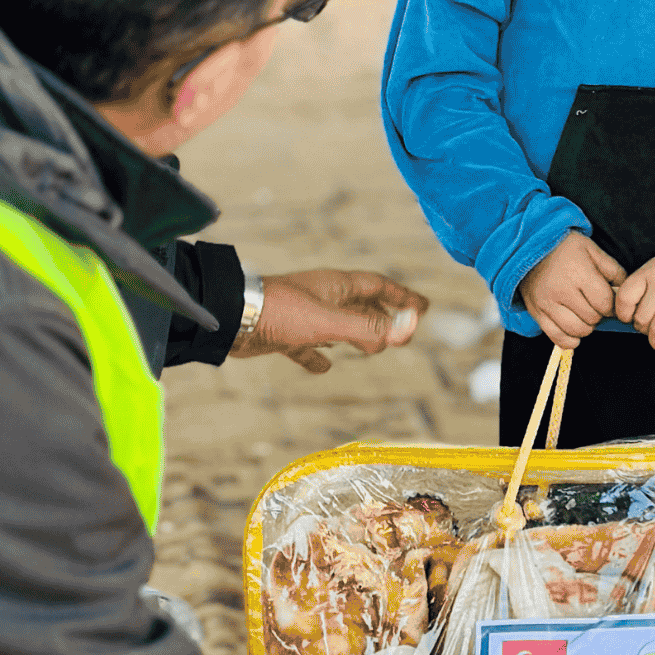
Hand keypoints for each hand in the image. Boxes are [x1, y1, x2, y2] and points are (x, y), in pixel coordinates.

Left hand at [229, 268, 428, 373]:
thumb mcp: (328, 322)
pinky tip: (324, 367)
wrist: (231, 317)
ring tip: (373, 347)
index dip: (402, 297)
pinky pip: (308, 345)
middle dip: (384, 314)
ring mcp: (303, 314)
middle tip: (403, 330)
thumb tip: (407, 330)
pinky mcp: (284, 333)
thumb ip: (367, 327)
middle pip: (361, 302)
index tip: (423, 308)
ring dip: (357, 333)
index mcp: (336, 286)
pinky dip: (319, 356)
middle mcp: (322, 296)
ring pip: (338, 322)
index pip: (378, 286)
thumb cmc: (279, 312)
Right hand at [518, 232, 625, 348]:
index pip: (605, 303)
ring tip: (584, 315)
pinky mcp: (536, 312)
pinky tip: (574, 331)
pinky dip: (569, 340)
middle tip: (595, 305)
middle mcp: (562, 291)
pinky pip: (556, 337)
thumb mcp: (591, 249)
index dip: (612, 305)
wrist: (527, 246)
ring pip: (576, 330)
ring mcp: (547, 304)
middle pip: (592, 318)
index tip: (608, 300)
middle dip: (599, 314)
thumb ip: (612, 269)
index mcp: (578, 273)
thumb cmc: (562, 247)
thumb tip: (625, 290)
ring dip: (586, 327)